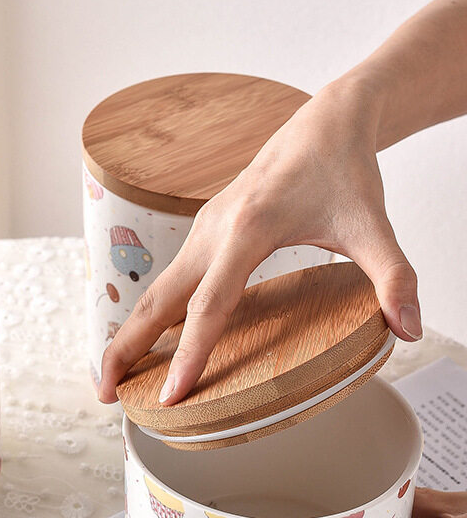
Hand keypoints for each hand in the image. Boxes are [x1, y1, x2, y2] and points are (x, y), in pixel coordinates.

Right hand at [97, 78, 421, 405]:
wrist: (323, 122)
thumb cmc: (342, 170)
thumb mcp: (372, 223)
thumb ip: (394, 276)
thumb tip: (411, 329)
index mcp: (247, 231)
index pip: (210, 306)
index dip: (190, 354)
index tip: (172, 395)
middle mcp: (211, 232)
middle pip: (156, 301)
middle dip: (125, 348)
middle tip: (105, 394)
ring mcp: (201, 232)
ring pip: (154, 292)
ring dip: (129, 334)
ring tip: (113, 378)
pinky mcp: (203, 234)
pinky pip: (168, 282)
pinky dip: (151, 316)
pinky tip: (149, 341)